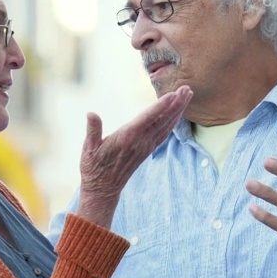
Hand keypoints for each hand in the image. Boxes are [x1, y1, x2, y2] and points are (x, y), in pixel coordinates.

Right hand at [78, 86, 191, 226]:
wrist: (103, 188)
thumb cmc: (93, 166)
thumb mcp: (88, 148)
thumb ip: (92, 130)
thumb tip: (91, 114)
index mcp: (127, 138)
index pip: (147, 119)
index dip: (161, 107)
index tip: (173, 95)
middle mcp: (140, 142)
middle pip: (162, 120)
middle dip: (176, 104)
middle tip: (187, 89)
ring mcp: (146, 146)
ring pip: (166, 126)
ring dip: (178, 110)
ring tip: (187, 95)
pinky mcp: (148, 149)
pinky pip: (164, 133)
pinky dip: (173, 121)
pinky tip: (178, 112)